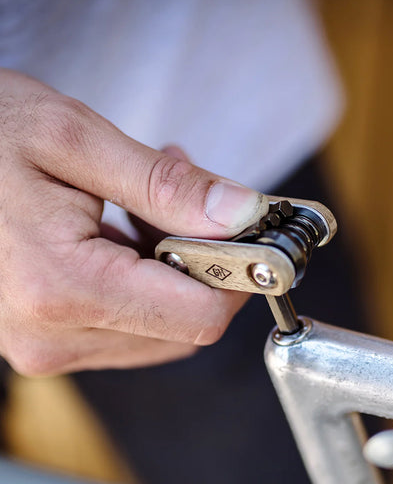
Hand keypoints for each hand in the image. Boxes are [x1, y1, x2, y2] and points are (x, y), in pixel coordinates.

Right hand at [0, 69, 267, 374]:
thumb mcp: (71, 139)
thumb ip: (165, 185)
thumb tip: (241, 214)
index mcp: (63, 288)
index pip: (198, 315)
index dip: (240, 278)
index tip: (252, 236)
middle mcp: (54, 334)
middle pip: (186, 326)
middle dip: (208, 266)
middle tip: (195, 203)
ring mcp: (48, 344)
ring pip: (162, 329)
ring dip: (176, 272)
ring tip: (151, 206)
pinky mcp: (49, 337)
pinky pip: (131, 325)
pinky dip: (149, 283)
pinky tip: (131, 233)